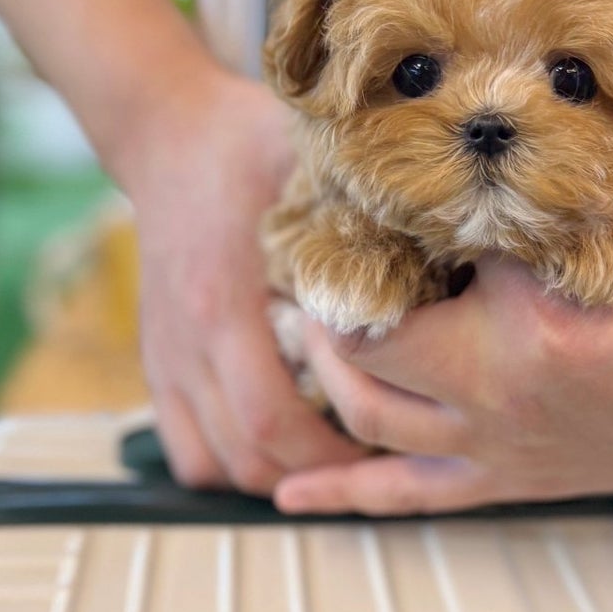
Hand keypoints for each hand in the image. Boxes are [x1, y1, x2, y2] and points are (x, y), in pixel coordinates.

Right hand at [116, 62, 366, 489]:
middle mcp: (187, 342)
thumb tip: (453, 232)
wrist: (169, 136)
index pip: (271, 416)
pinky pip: (184, 446)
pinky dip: (226, 462)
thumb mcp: (312, 163)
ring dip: (272, 474)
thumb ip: (369, 205)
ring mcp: (167, 357)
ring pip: (212, 463)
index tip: (381, 446)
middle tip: (372, 459)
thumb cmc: (247, 147)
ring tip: (328, 455)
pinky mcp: (158, 362)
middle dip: (312, 475)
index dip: (327, 455)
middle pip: (247, 454)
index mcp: (225, 303)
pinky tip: (272, 444)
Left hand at [271, 201, 612, 514]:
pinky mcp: (510, 481)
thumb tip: (484, 131)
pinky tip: (286, 488)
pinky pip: (405, 496)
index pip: (421, 248)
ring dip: (326, 364)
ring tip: (313, 316)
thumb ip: (556, 184)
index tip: (357, 174)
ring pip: (367, 412)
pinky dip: (341, 490)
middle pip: (368, 335)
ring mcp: (500, 444)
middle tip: (323, 245)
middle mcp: (501, 387)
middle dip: (334, 289)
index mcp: (531, 313)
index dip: (382, 207)